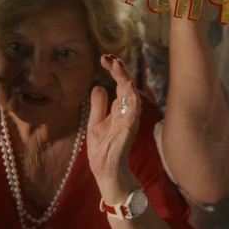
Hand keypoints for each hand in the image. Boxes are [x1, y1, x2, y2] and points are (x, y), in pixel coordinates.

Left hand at [87, 54, 142, 201]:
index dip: (114, 70)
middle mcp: (127, 111)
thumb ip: (98, 106)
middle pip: (126, 84)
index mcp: (119, 108)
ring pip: (131, 94)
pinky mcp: (129, 129)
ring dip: (125, 79)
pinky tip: (127, 86)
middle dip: (120, 69)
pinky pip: (133, 111)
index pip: (120, 83)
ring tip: (117, 65)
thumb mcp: (95, 123)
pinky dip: (131, 98)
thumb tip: (98, 86)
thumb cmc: (103, 149)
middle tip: (109, 57)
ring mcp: (129, 119)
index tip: (104, 58)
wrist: (106, 171)